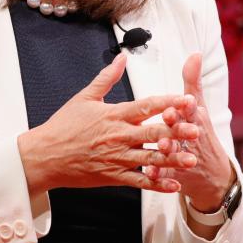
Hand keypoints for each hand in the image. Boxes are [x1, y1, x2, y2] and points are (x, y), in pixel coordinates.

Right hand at [17, 53, 200, 194]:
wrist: (45, 156)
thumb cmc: (63, 126)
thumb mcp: (84, 97)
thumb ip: (107, 78)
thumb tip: (122, 57)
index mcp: (114, 115)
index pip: (147, 106)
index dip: (169, 103)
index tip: (187, 100)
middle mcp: (118, 136)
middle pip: (154, 133)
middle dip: (178, 131)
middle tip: (197, 130)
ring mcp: (116, 158)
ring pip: (151, 159)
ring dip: (173, 159)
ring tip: (192, 159)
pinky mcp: (113, 176)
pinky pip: (139, 181)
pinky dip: (157, 184)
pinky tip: (173, 185)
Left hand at [145, 53, 234, 210]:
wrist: (212, 177)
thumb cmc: (201, 134)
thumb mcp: (199, 108)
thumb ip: (193, 81)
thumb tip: (194, 54)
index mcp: (195, 119)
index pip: (192, 109)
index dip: (186, 104)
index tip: (182, 98)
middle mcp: (191, 137)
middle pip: (184, 130)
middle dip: (177, 124)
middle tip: (169, 118)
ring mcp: (185, 157)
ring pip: (176, 152)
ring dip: (169, 148)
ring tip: (160, 145)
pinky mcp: (176, 174)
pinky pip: (166, 174)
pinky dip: (159, 174)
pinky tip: (150, 172)